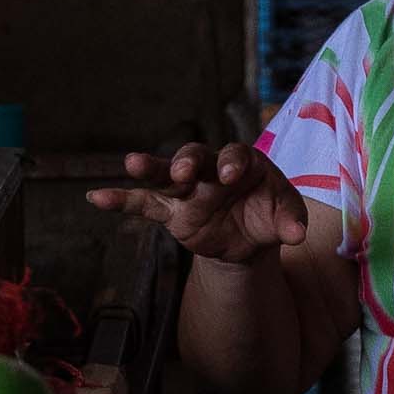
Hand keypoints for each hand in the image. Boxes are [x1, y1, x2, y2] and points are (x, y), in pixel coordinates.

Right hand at [87, 142, 317, 266]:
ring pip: (165, 174)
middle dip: (188, 162)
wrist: (250, 238)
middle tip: (184, 171)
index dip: (231, 162)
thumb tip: (297, 236)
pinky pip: (144, 203)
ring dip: (151, 168)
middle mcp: (210, 169)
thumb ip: (291, 221)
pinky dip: (121, 200)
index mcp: (243, 163)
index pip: (235, 155)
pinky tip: (96, 198)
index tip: (229, 174)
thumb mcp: (285, 217)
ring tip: (132, 163)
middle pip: (195, 157)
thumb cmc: (269, 215)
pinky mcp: (171, 210)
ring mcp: (187, 189)